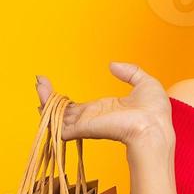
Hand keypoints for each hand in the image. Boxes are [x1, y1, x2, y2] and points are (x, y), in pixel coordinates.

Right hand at [34, 61, 172, 146]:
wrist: (154, 126)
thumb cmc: (155, 112)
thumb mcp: (144, 84)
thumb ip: (129, 72)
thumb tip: (113, 65)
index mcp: (103, 110)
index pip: (76, 107)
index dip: (63, 99)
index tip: (51, 85)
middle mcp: (92, 118)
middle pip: (63, 111)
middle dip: (49, 98)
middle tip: (39, 82)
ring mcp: (87, 124)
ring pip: (59, 116)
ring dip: (46, 101)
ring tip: (38, 85)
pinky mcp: (85, 128)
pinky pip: (60, 125)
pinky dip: (49, 114)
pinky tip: (41, 100)